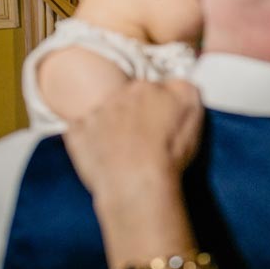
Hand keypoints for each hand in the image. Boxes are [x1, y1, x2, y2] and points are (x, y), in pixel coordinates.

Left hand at [64, 79, 203, 198]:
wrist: (136, 182)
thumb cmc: (167, 152)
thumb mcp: (192, 111)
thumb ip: (183, 89)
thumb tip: (175, 86)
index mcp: (147, 88)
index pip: (154, 89)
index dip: (160, 108)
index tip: (162, 124)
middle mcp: (118, 94)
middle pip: (126, 99)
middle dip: (133, 113)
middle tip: (144, 138)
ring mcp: (94, 113)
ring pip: (103, 114)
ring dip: (111, 126)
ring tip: (125, 151)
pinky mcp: (77, 134)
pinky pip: (82, 132)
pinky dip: (91, 141)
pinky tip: (105, 156)